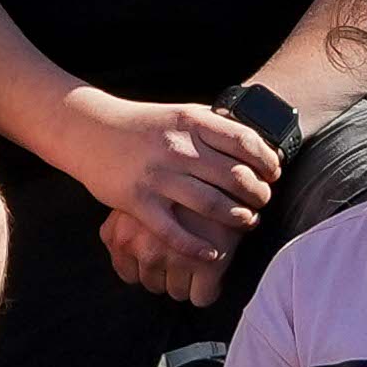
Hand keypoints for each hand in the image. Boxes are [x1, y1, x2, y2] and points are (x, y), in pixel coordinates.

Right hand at [75, 87, 283, 300]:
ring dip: (236, 219)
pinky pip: (174, 231)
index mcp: (192, 122)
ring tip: (246, 222)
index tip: (274, 173)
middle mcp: (178, 148)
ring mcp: (157, 176)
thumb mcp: (182, 114)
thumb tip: (257, 144)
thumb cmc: (144, 125)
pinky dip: (198, 246)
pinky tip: (213, 253)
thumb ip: (215, 127)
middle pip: (234, 176)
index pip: (245, 143)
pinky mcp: (138, 201)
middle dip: (257, 194)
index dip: (267, 162)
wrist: (91, 129)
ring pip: (211, 205)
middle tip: (263, 202)